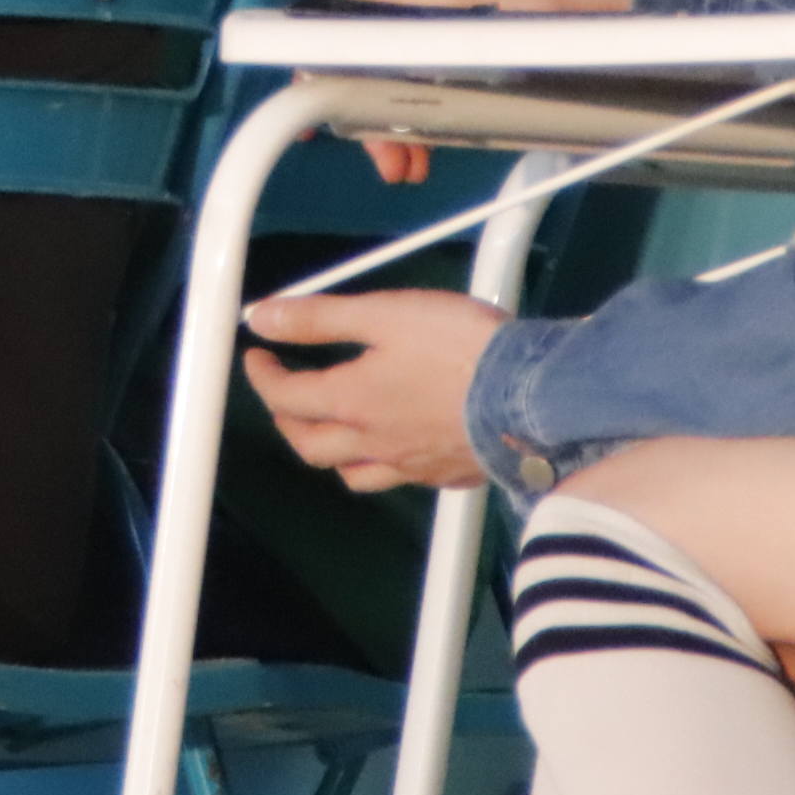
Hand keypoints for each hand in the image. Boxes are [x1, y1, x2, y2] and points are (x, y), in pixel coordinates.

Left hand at [238, 288, 506, 492]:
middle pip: (309, 446)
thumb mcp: (384, 313)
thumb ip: (321, 318)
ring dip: (330, 451)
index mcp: (353, 402)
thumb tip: (261, 319)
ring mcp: (413, 466)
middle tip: (286, 392)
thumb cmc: (462, 349)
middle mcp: (375, 443)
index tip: (258, 357)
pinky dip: (383, 464)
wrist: (536, 395)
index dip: (263, 375)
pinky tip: (396, 445)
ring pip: (352, 473)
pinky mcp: (450, 475)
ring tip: (331, 426)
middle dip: (286, 419)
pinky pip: (401, 480)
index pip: (287, 397)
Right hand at [332, 0, 643, 179]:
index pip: (327, 30)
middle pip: (354, 61)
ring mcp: (427, 21)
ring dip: (391, 125)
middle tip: (388, 162)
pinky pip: (417, 85)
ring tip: (410, 165)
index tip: (325, 125)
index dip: (318, 80)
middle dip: (363, 115)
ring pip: (384, 80)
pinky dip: (418, 118)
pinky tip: (430, 148)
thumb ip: (391, 25)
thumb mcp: (454, 7)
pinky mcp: (455, 46)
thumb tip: (333, 51)